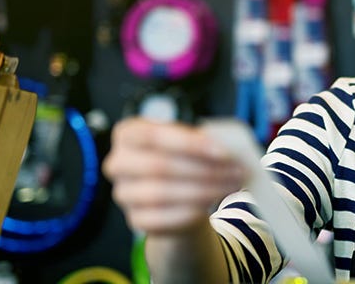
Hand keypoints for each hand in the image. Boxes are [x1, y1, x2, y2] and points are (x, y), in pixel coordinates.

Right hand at [103, 117, 246, 234]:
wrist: (179, 195)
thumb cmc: (187, 159)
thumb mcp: (193, 141)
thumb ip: (206, 139)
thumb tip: (230, 147)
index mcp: (128, 134)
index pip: (151, 135)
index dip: (188, 143)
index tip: (222, 151)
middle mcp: (118, 163)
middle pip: (157, 166)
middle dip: (202, 169)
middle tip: (236, 170)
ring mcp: (124, 193)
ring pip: (161, 193)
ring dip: (204, 190)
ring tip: (232, 185)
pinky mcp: (135, 219)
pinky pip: (163, 218)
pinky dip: (192, 210)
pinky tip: (213, 202)